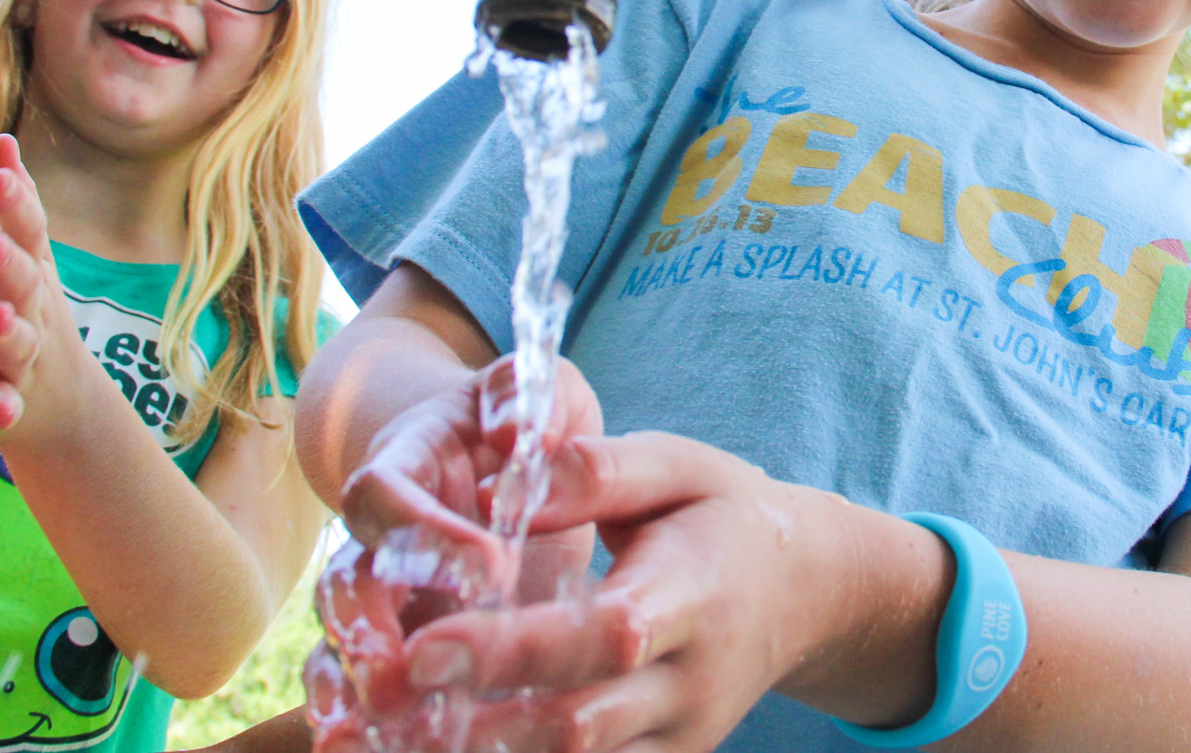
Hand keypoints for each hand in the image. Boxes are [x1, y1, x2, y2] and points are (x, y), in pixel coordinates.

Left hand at [0, 133, 88, 435]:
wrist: (61, 404)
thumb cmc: (28, 313)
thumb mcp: (24, 257)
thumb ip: (14, 204)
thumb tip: (3, 137)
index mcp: (30, 272)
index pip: (27, 233)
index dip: (16, 205)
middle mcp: (33, 311)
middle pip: (25, 286)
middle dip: (10, 267)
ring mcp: (24, 358)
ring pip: (18, 344)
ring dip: (7, 332)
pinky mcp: (5, 403)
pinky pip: (3, 407)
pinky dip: (0, 409)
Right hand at [307, 356, 601, 748]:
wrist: (500, 459)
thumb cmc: (523, 421)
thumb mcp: (537, 389)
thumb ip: (525, 394)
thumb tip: (515, 429)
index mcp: (404, 467)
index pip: (386, 497)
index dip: (423, 533)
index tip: (492, 567)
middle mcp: (378, 541)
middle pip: (346, 589)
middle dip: (365, 637)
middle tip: (399, 681)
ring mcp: (383, 604)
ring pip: (342, 655)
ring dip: (354, 700)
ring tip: (377, 742)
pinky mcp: (404, 654)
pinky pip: (366, 700)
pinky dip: (371, 733)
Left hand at [397, 433, 915, 752]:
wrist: (807, 593)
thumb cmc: (725, 516)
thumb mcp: (678, 467)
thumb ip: (598, 468)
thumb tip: (509, 469)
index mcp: (694, 594)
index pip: (605, 634)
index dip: (512, 649)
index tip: (424, 647)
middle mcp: (689, 681)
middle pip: (579, 724)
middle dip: (476, 727)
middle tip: (383, 705)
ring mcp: (677, 736)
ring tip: (392, 739)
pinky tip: (444, 748)